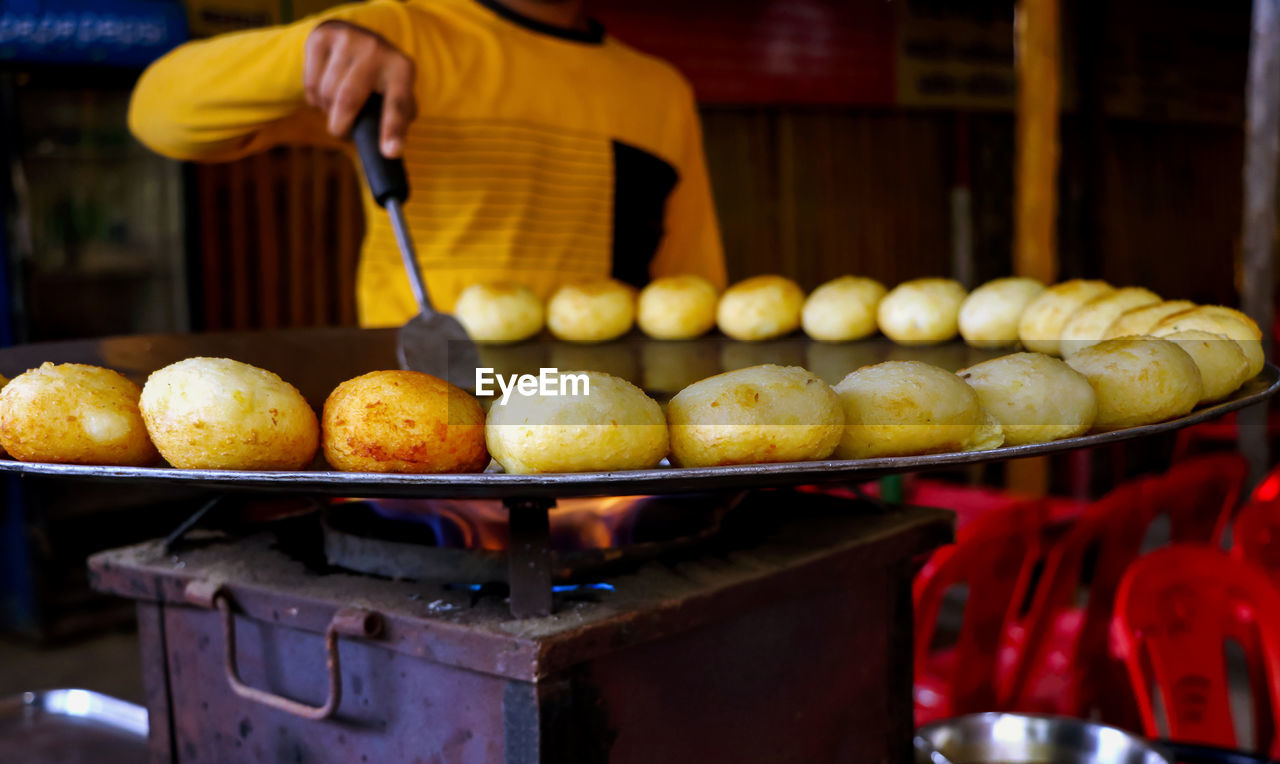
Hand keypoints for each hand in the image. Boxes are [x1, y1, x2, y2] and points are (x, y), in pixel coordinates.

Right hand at [304, 20, 415, 157]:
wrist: (353, 35)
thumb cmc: (379, 77)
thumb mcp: (396, 92)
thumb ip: (398, 119)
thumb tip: (389, 148)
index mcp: (402, 69)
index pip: (398, 104)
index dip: (393, 130)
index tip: (390, 153)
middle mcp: (376, 50)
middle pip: (348, 100)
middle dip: (340, 126)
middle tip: (341, 134)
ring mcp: (347, 39)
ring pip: (326, 92)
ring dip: (327, 110)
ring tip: (336, 107)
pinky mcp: (321, 38)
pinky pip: (310, 83)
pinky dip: (314, 98)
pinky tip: (324, 92)